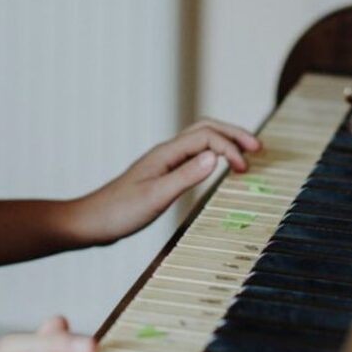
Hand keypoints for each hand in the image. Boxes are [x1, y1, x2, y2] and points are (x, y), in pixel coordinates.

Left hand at [69, 119, 261, 245]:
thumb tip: (215, 157)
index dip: (230, 148)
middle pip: (205, 129)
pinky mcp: (162, 175)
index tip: (245, 170)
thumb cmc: (120, 211)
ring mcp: (163, 163)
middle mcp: (165, 153)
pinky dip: (212, 156)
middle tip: (259, 147)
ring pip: (199, 141)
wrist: (92, 222)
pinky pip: (193, 156)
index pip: (206, 137)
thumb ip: (185, 177)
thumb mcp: (156, 197)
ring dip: (224, 142)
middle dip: (233, 134)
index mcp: (165, 154)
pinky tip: (218, 168)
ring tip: (246, 154)